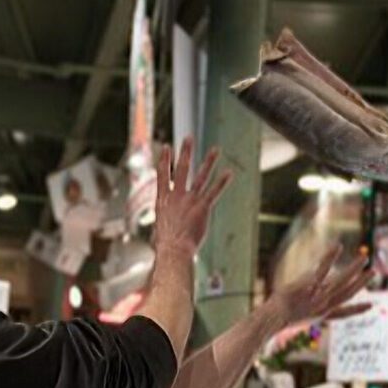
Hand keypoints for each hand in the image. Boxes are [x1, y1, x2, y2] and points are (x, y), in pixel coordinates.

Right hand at [151, 137, 232, 257]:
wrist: (173, 249)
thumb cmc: (165, 246)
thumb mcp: (159, 231)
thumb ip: (163, 225)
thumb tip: (160, 234)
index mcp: (163, 200)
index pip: (163, 175)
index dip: (165, 159)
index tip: (167, 147)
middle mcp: (176, 196)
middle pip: (181, 169)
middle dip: (185, 152)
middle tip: (188, 138)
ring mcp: (190, 200)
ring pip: (200, 177)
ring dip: (208, 162)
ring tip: (215, 150)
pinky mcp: (202, 208)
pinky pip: (214, 192)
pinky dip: (221, 182)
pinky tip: (228, 173)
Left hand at [268, 244, 371, 327]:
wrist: (273, 318)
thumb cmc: (279, 318)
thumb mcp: (292, 316)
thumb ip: (302, 310)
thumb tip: (301, 305)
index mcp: (321, 315)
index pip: (343, 313)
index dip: (357, 310)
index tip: (371, 305)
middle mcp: (324, 305)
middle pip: (347, 293)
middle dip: (361, 283)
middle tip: (373, 271)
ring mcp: (319, 295)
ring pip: (341, 281)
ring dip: (354, 269)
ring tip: (365, 257)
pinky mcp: (311, 284)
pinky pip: (324, 268)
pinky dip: (331, 257)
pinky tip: (338, 246)